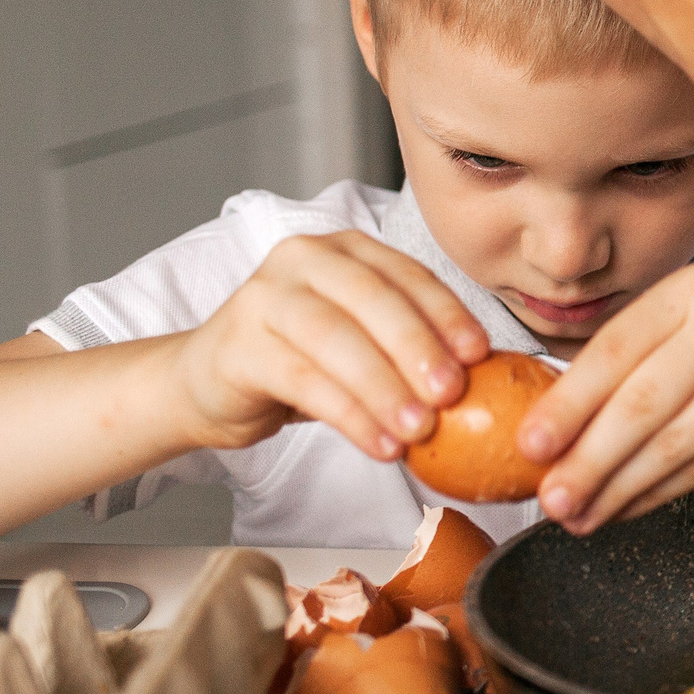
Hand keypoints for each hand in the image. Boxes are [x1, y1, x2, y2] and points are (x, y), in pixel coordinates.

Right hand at [173, 231, 488, 458]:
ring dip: (386, 388)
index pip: (407, 275)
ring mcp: (264, 298)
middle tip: (453, 394)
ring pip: (337, 340)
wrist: (206, 383)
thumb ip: (409, 342)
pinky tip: (381, 443)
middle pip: (373, 301)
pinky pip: (304, 381)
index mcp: (346, 249)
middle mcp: (302, 260)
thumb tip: (487, 375)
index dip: (447, 314)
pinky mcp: (238, 345)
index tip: (480, 354)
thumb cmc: (298, 358)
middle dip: (419, 348)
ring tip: (420, 429)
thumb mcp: (360, 338)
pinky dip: (350, 415)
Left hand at [516, 263, 693, 531]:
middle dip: (588, 460)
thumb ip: (638, 350)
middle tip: (550, 499)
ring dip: (619, 488)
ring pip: (675, 444)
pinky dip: (662, 492)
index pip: (616, 350)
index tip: (531, 445)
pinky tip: (629, 507)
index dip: (569, 404)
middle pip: (643, 405)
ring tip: (579, 516)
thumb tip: (557, 419)